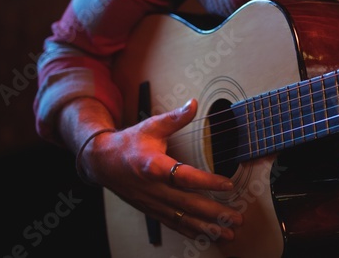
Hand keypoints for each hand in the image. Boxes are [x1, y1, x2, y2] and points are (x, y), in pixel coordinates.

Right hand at [80, 99, 241, 240]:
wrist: (101, 163)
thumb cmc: (129, 143)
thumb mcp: (151, 126)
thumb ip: (175, 118)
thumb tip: (193, 103)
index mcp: (153, 166)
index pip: (184, 176)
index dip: (207, 181)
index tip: (228, 183)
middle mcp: (153, 188)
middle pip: (187, 203)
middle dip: (214, 213)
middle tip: (236, 218)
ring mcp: (152, 202)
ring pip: (182, 218)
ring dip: (207, 228)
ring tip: (228, 233)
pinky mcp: (151, 209)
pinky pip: (173, 223)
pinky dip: (191, 231)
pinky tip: (207, 236)